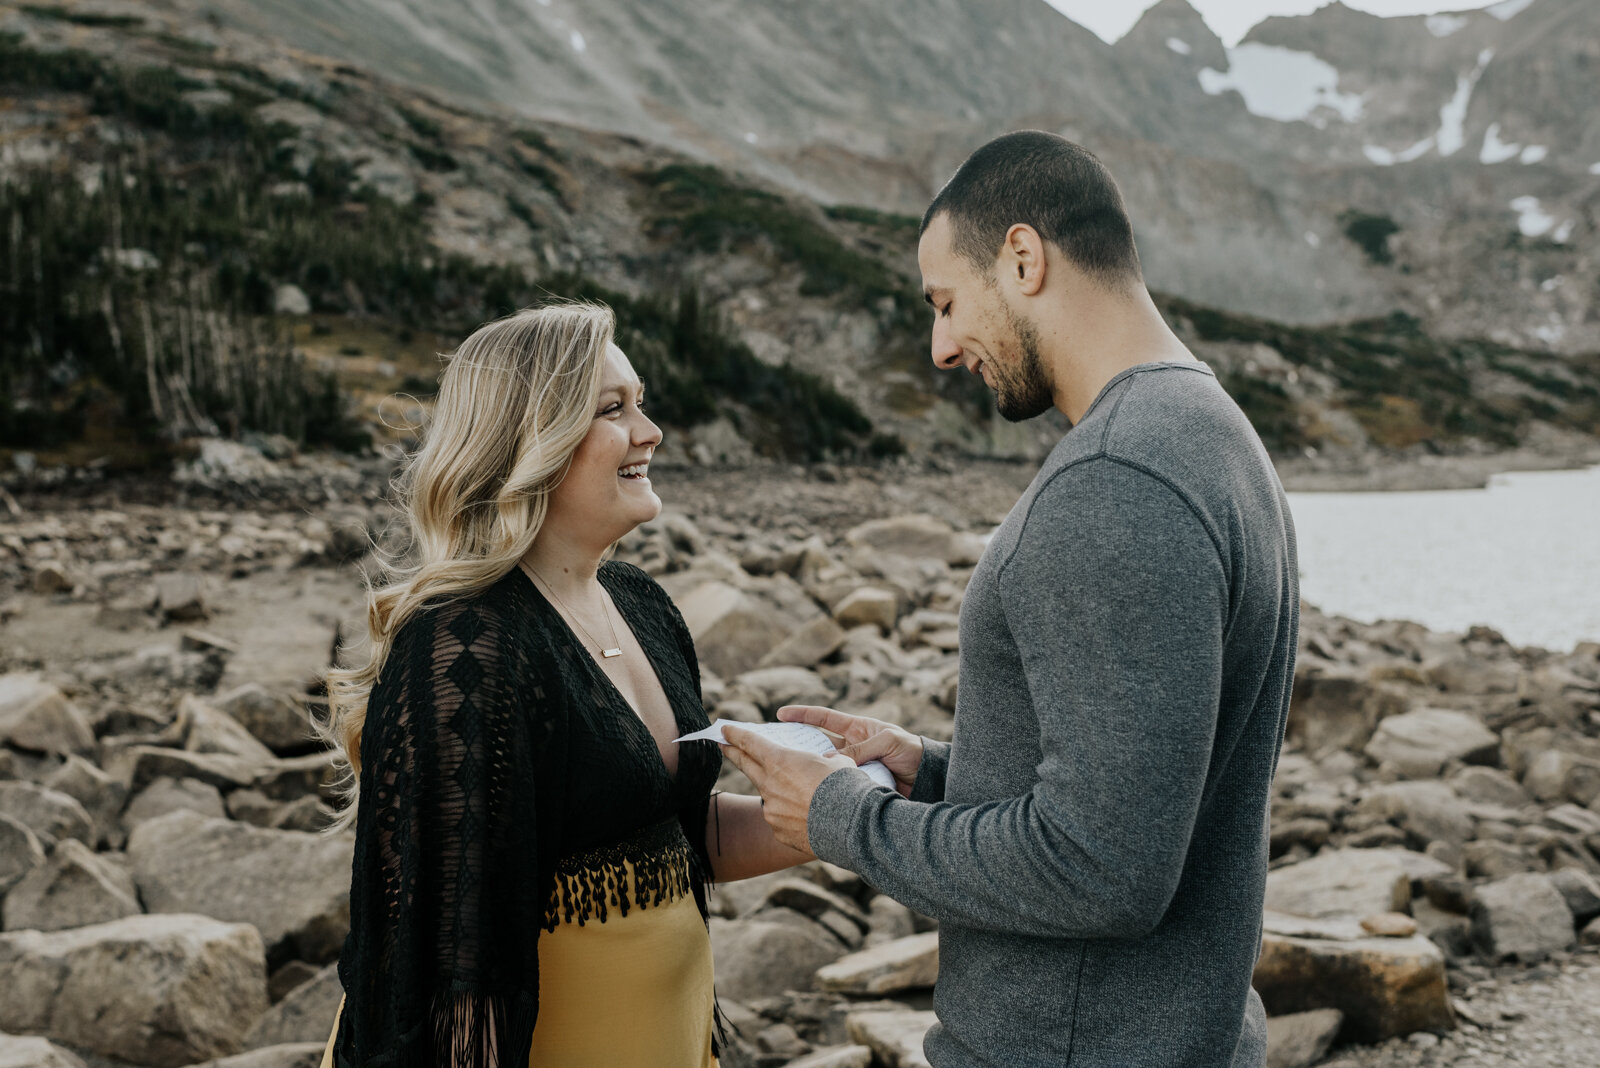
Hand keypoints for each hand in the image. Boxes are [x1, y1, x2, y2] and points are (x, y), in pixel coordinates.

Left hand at [720, 724, 857, 856]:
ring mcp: (771, 810)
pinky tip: (807, 817)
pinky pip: (780, 818)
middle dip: (733, 753)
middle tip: (724, 746)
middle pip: (746, 765)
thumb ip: (822, 761)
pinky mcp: (778, 830)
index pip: (750, 743)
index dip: (736, 734)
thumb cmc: (845, 786)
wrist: (851, 825)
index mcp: (780, 761)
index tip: (725, 729)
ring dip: (776, 791)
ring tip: (800, 794)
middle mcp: (769, 785)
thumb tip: (826, 764)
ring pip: (768, 795)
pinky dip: (789, 814)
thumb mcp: (837, 762)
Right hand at [777, 705, 924, 797]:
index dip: (802, 715)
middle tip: (775, 748)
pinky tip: (812, 794)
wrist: (929, 778)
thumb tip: (828, 760)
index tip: (780, 715)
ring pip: (825, 767)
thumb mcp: (887, 743)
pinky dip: (826, 789)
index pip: (824, 719)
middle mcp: (851, 747)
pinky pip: (837, 786)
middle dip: (797, 745)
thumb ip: (860, 749)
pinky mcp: (856, 786)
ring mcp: (852, 767)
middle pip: (817, 744)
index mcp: (857, 729)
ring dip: (810, 770)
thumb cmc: (911, 751)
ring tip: (787, 775)